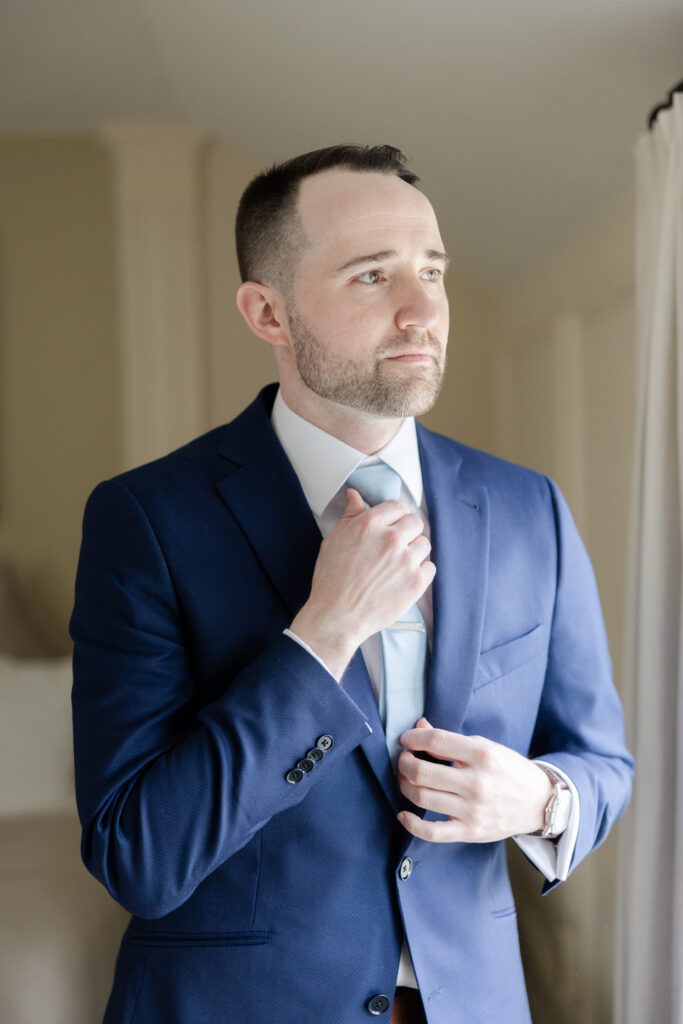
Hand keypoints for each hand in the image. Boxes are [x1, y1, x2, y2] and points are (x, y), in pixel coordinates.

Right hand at [290, 488, 433, 679]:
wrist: (337, 617)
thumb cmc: (331, 579)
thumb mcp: (334, 540)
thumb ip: (350, 515)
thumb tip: (354, 495)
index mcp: (369, 524)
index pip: (398, 506)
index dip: (395, 516)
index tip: (393, 525)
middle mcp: (391, 539)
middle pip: (415, 522)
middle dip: (407, 531)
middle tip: (395, 546)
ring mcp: (406, 561)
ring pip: (424, 544)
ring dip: (414, 551)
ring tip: (398, 565)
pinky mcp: (416, 582)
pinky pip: (430, 567)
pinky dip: (420, 572)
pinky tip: (404, 578)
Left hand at [396, 718, 553, 841]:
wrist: (538, 802)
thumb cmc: (508, 770)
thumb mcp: (486, 747)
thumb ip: (451, 740)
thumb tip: (420, 727)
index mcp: (482, 755)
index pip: (436, 741)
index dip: (414, 738)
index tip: (406, 739)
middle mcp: (477, 783)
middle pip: (423, 771)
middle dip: (404, 763)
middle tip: (403, 759)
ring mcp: (473, 810)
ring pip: (423, 797)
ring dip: (404, 786)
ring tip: (404, 779)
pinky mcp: (470, 831)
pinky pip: (432, 832)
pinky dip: (412, 824)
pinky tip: (403, 814)